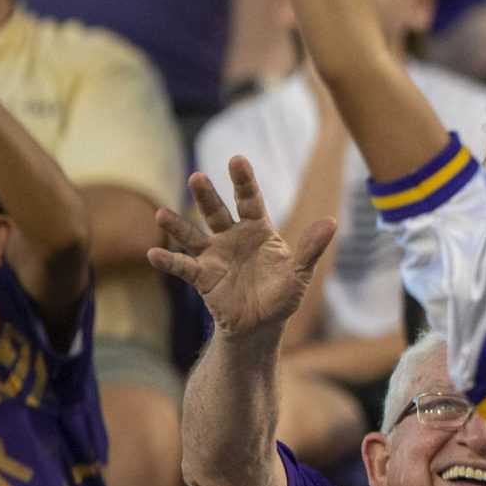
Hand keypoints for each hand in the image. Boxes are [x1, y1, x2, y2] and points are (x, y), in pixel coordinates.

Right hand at [148, 158, 336, 338]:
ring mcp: (214, 256)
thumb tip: (331, 222)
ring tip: (161, 214)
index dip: (244, 181)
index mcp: (258, 231)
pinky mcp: (202, 277)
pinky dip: (168, 261)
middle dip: (207, 195)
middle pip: (217, 211)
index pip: (250, 200)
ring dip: (177, 225)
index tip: (237, 160)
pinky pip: (183, 266)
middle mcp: (232, 237)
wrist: (261, 325)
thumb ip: (310, 249)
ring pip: (193, 235)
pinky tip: (154, 254)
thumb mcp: (300, 273)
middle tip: (197, 177)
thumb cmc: (282, 295)